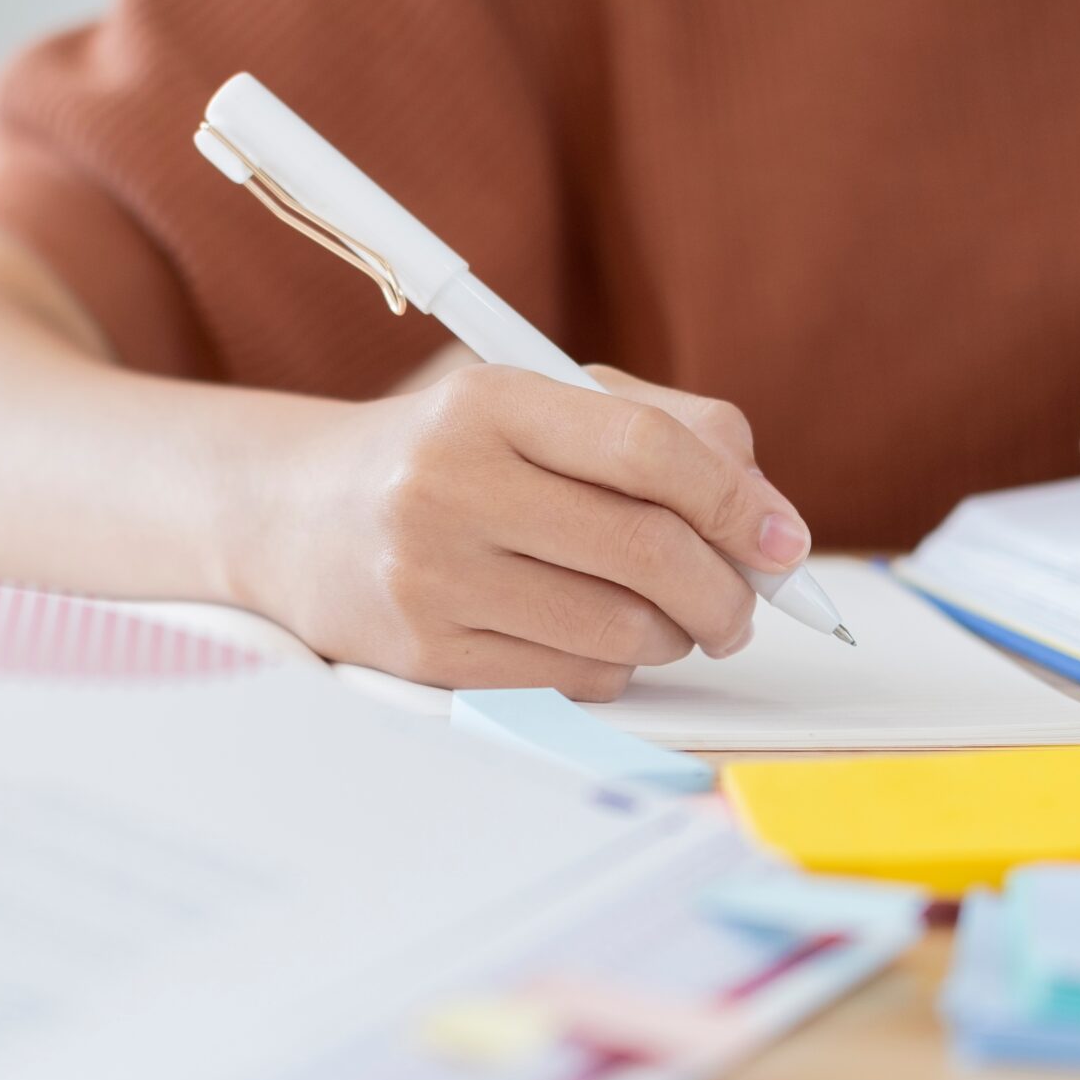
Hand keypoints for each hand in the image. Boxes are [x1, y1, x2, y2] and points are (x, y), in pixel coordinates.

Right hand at [249, 363, 811, 699]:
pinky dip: (612, 667)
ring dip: (672, 634)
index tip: (783, 541)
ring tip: (665, 617)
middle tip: (743, 605)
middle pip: (647, 550)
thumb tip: (770, 515)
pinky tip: (592, 637)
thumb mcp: (537, 403)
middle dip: (725, 590)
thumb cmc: (447, 455)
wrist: (295, 514)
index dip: (736, 500)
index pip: (647, 450)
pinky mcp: (426, 655)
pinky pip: (573, 678)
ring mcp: (432, 575)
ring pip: (620, 629)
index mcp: (488, 401)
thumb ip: (661, 429)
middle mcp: (450, 483)